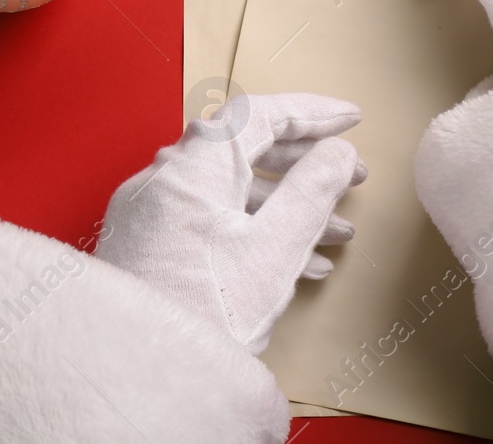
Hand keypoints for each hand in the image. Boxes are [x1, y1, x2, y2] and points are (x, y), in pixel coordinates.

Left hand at [94, 93, 365, 354]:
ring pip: (230, 189)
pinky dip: (254, 228)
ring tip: (335, 232)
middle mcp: (164, 179)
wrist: (141, 380)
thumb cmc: (201, 317)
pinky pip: (209, 219)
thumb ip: (314, 190)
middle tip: (349, 175)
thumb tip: (338, 154)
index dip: (313, 112)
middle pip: (244, 149)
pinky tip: (295, 262)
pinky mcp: (147, 246)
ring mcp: (150, 213)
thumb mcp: (275, 250)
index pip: (259, 114)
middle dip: (304, 164)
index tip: (350, 120)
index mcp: (192, 167)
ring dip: (286, 205)